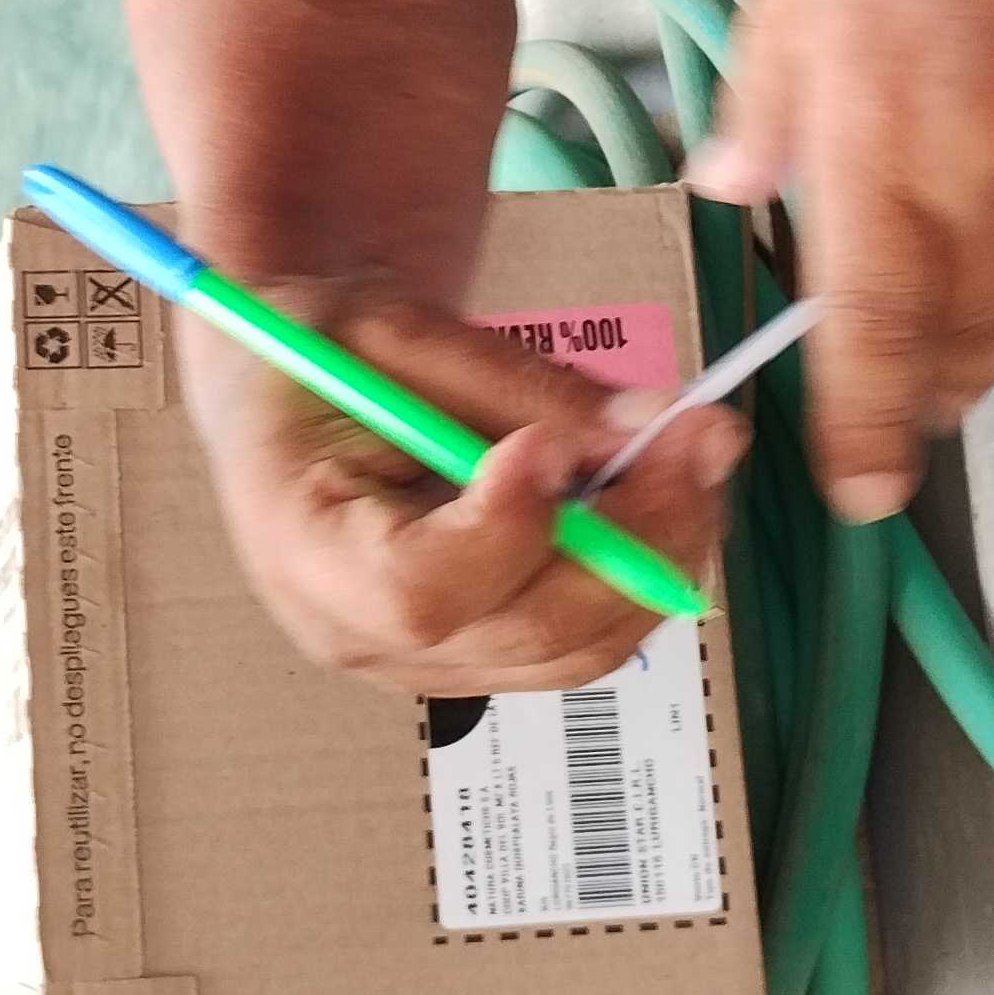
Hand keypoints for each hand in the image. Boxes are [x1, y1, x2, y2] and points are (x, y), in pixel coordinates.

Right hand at [184, 281, 744, 693]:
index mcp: (303, 549)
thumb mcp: (399, 332)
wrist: (289, 390)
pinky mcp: (478, 656)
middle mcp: (359, 634)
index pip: (417, 589)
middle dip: (634, 535)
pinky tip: (664, 491)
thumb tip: (661, 425)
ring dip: (660, 554)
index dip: (506, 529)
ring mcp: (424, 662)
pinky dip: (640, 570)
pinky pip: (583, 640)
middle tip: (703, 435)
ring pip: (576, 646)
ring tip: (698, 450)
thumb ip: (524, 386)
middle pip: (525, 628)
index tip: (556, 444)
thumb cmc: (321, 350)